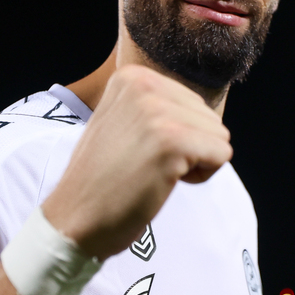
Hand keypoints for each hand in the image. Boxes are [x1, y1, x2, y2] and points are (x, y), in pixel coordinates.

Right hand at [42, 65, 232, 258]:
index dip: (176, 135)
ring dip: (194, 162)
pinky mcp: (172, 140)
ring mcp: (157, 111)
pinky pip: (221, 155)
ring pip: (219, 136)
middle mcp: (144, 84)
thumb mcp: (122, 121)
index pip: (193, 103)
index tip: (138, 150)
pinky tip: (162, 181)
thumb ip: (155, 105)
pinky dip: (200, 176)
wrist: (73, 218)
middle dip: (189, 147)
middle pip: (210, 118)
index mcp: (132, 76)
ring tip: (152, 172)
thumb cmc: (102, 179)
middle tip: (145, 165)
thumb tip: (199, 107)